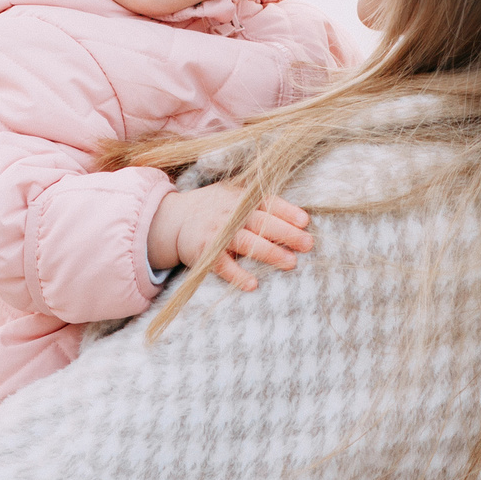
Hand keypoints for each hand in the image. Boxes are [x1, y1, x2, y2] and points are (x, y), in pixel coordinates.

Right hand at [147, 183, 311, 290]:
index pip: (267, 202)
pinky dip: (237, 275)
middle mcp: (230, 214)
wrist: (172, 219)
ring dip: (270, 253)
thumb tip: (297, 219)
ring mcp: (217, 233)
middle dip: (286, 233)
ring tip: (290, 262)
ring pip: (247, 243)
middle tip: (307, 244)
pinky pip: (223, 266)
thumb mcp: (232, 195)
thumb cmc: (213, 208)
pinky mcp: (205, 253)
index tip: (305, 221)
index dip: (287, 211)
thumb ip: (258, 203)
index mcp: (240, 198)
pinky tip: (252, 284)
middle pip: (262, 222)